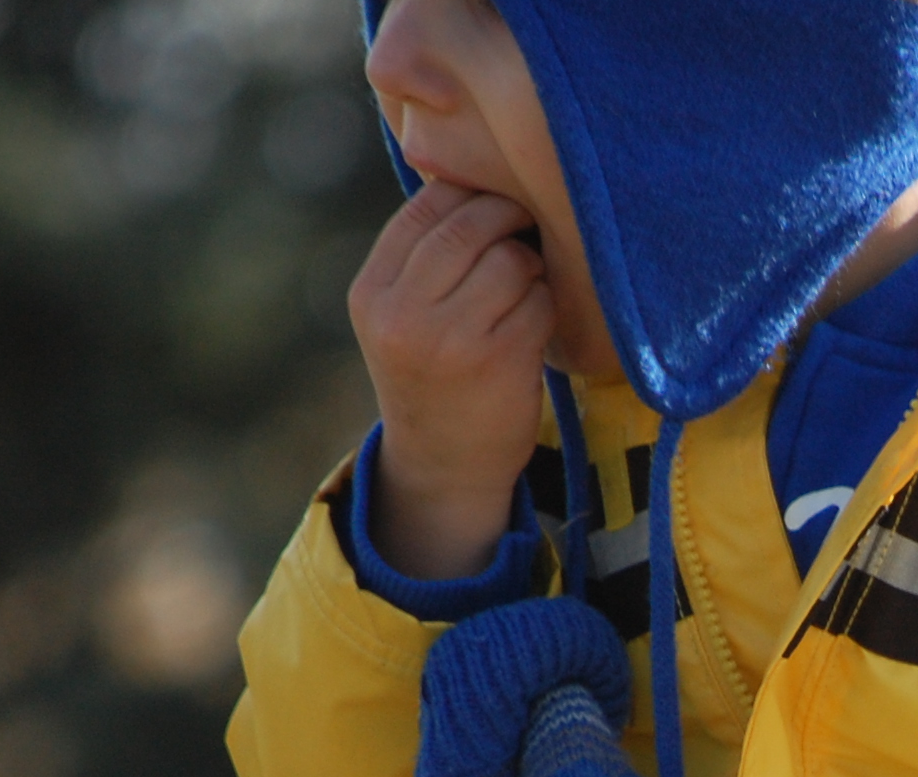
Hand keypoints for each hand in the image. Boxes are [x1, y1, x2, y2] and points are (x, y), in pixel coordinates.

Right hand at [348, 181, 552, 579]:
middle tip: (523, 228)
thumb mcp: (399, 316)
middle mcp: (403, 314)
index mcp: (372, 293)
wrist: (444, 465)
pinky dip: (545, 306)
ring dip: (530, 266)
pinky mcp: (500, 361)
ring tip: (523, 287)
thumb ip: (421, 256)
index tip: (490, 201)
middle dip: (507, 218)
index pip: (423, 210)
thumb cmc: (432, 376)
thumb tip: (474, 170)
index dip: (466, 193)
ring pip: (510, 260)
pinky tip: (534, 324)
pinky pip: (538, 302)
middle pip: (470, 226)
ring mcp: (451, 339)